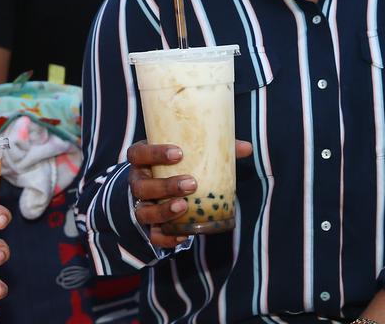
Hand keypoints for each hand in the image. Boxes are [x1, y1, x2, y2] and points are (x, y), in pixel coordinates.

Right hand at [127, 140, 252, 248]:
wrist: (157, 191)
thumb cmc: (175, 167)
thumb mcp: (186, 155)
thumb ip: (214, 151)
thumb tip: (247, 147)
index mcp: (142, 161)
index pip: (137, 154)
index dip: (154, 153)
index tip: (179, 153)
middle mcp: (137, 183)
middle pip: (141, 186)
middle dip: (165, 185)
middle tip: (191, 184)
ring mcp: (141, 206)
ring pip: (143, 212)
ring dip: (164, 210)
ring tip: (184, 206)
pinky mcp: (149, 227)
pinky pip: (153, 236)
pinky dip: (166, 238)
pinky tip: (183, 235)